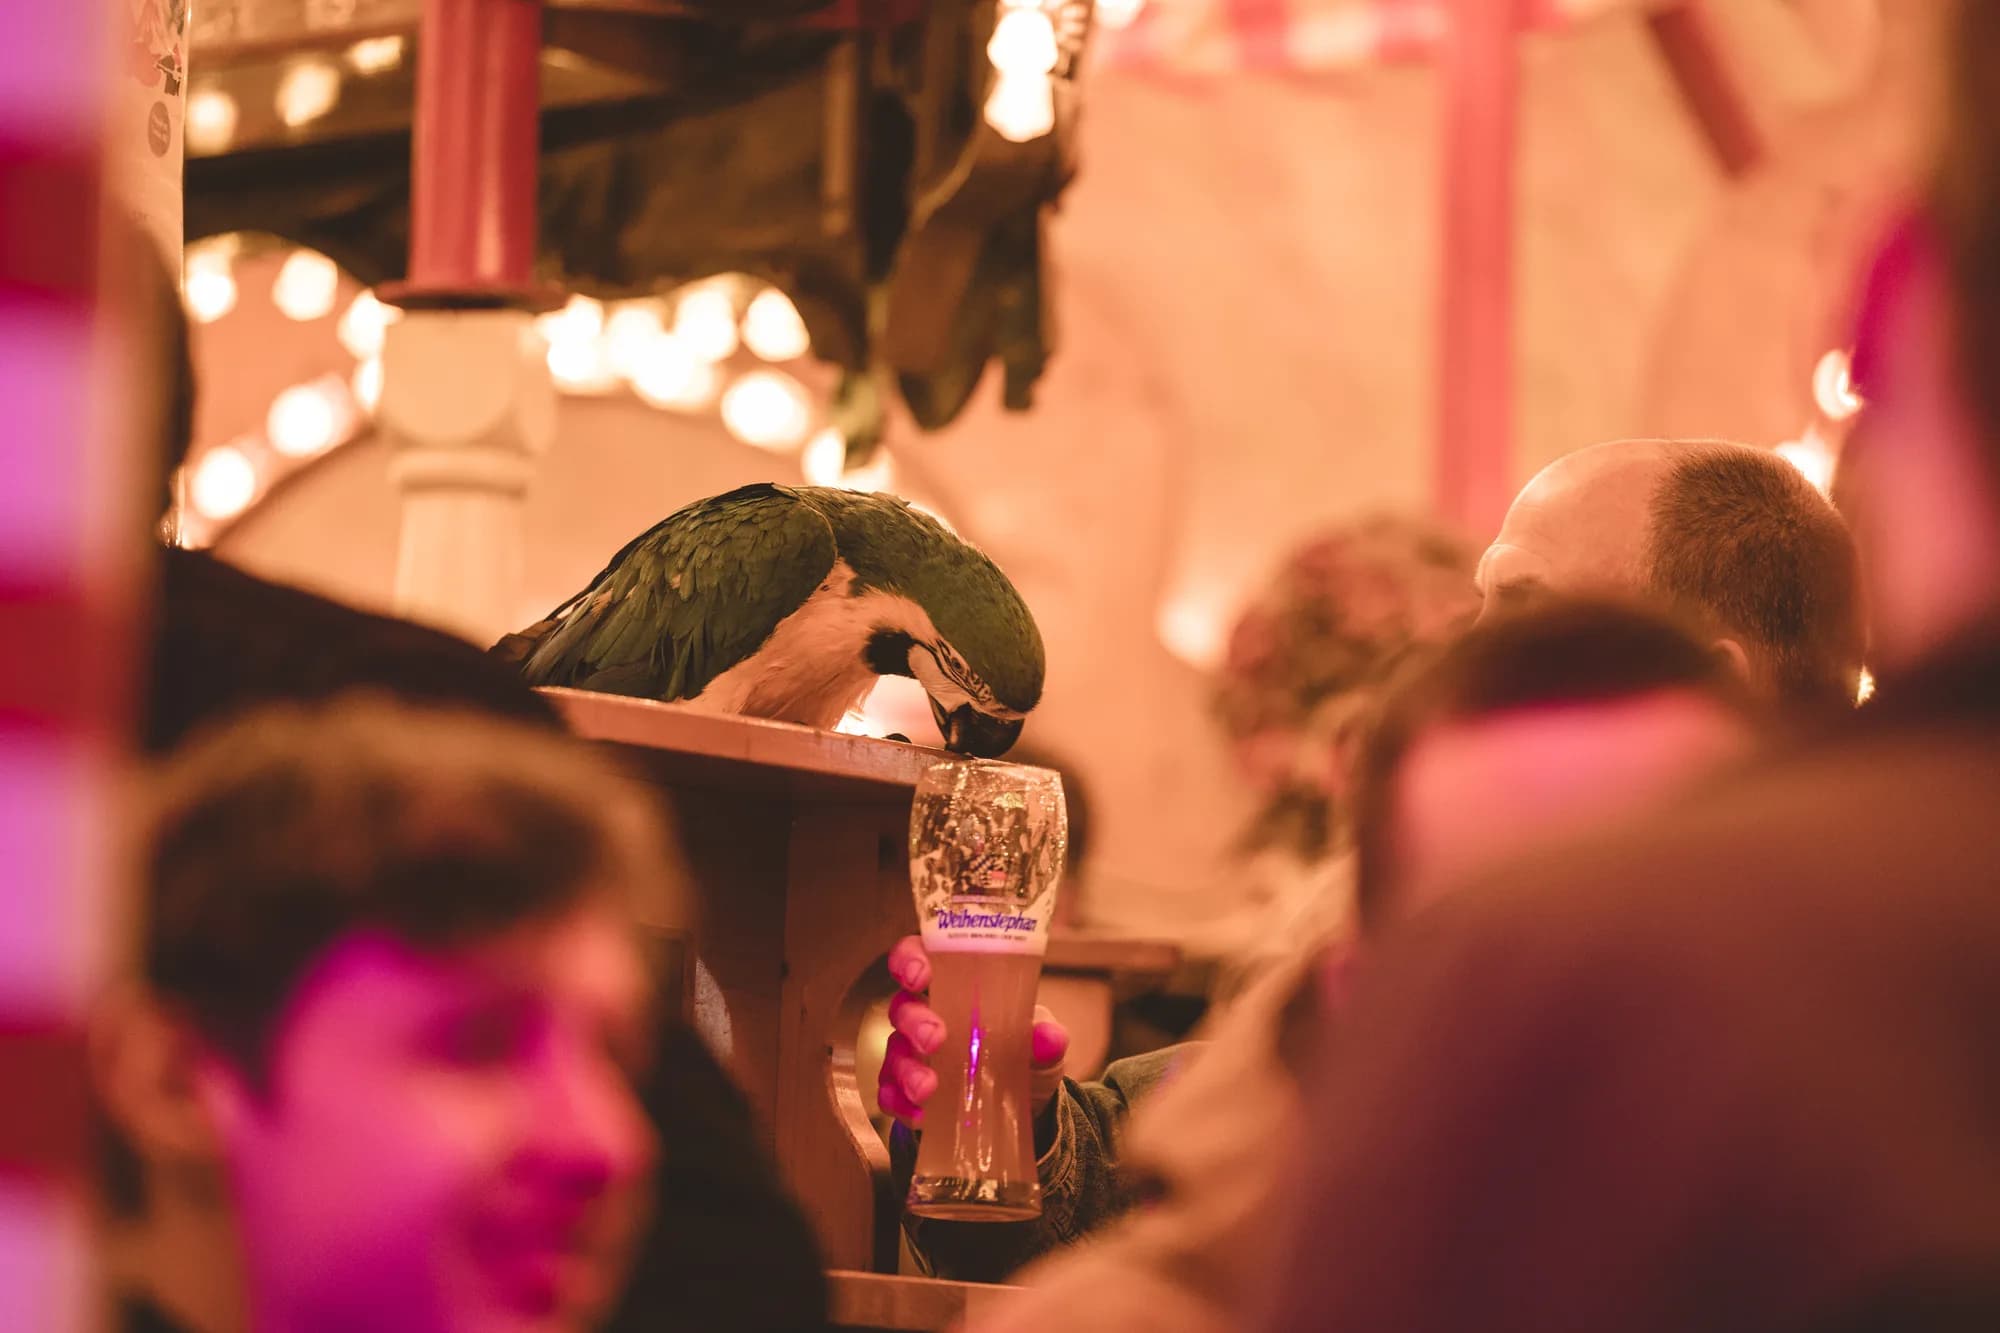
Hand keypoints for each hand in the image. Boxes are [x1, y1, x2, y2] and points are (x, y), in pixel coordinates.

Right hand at [878, 934, 1069, 1127]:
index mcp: (954, 985)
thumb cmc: (1026, 1052)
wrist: (1024, 1103)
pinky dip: (900, 1103)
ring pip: (893, 1052)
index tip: (919, 975)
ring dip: (906, 1069)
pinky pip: (889, 1093)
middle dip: (914, 1021)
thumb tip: (1049, 1037)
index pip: (917, 957)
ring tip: (928, 1088)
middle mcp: (924, 1014)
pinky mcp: (906, 1090)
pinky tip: (921, 1114)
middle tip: (935, 1038)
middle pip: (902, 1006)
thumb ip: (1046, 1038)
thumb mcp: (1042, 1043)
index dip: (909, 960)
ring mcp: (911, 1053)